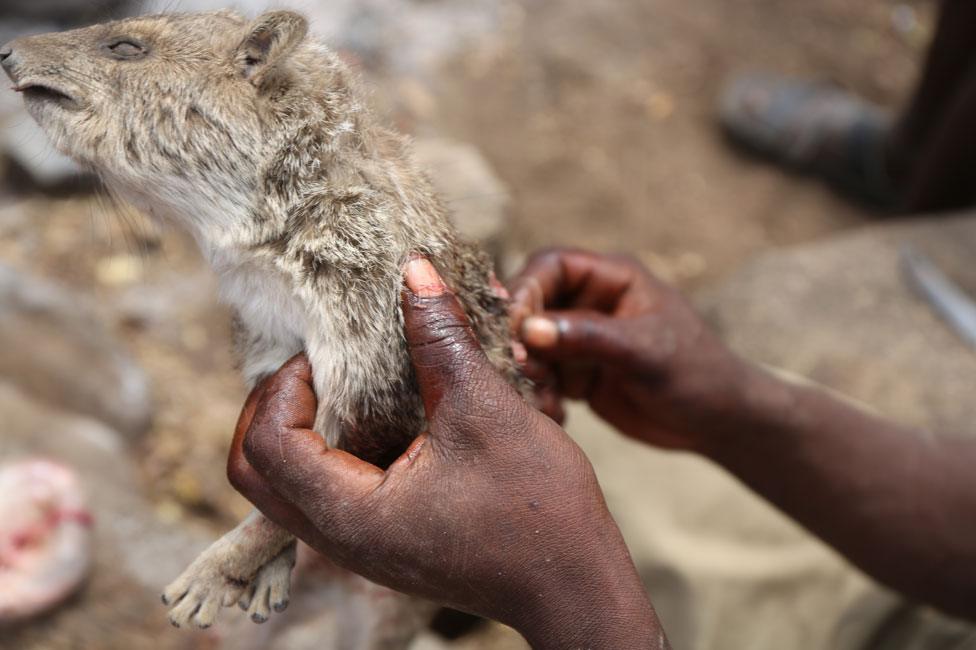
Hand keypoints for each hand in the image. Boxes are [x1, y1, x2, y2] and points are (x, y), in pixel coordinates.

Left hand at [227, 259, 667, 648]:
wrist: (577, 585)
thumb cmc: (539, 509)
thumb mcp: (485, 408)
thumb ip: (440, 337)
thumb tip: (415, 271)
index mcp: (352, 514)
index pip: (268, 444)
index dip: (285, 385)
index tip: (329, 353)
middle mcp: (342, 537)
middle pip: (255, 472)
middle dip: (272, 408)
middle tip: (315, 368)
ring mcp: (360, 544)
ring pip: (285, 485)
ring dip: (299, 429)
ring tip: (340, 383)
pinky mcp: (383, 539)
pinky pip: (325, 492)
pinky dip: (332, 448)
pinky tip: (378, 413)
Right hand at [509, 248, 747, 450]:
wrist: (719, 421)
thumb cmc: (697, 373)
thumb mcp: (645, 352)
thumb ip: (588, 337)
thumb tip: (529, 330)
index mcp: (612, 278)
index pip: (551, 266)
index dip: (525, 289)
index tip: (512, 325)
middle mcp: (590, 302)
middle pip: (531, 304)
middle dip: (520, 335)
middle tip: (521, 366)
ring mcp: (581, 339)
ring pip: (531, 344)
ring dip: (528, 371)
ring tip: (544, 397)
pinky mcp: (577, 374)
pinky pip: (541, 377)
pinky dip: (539, 394)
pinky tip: (557, 413)